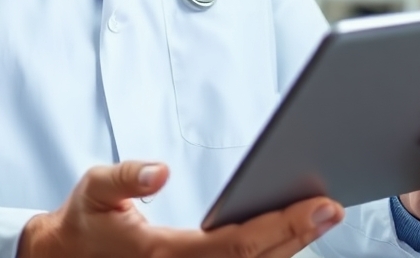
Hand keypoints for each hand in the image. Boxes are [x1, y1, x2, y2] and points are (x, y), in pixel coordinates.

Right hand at [18, 160, 344, 257]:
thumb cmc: (86, 222)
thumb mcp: (93, 190)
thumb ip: (125, 178)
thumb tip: (160, 171)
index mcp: (163, 255)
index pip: (236, 245)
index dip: (281, 226)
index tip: (318, 205)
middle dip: (299, 236)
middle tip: (334, 208)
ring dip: (290, 248)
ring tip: (321, 216)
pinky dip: (270, 257)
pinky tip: (292, 235)